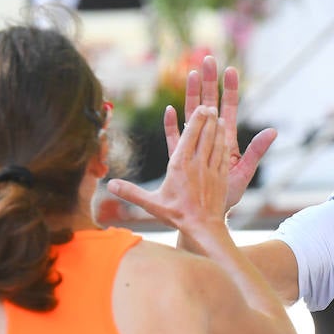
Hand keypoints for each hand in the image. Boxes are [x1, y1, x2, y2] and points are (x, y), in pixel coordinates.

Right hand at [107, 106, 229, 242]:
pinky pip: (223, 156)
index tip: (200, 108)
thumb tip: (110, 185)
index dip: (196, 121)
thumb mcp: (151, 204)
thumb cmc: (176, 215)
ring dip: (216, 129)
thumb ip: (131, 192)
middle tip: (209, 105)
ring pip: (216, 143)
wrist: (202, 228)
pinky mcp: (221, 178)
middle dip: (207, 119)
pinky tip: (224, 137)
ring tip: (217, 116)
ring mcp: (211, 170)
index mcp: (180, 166)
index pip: (189, 137)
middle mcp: (197, 164)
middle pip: (204, 135)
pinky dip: (223, 144)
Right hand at [164, 54, 276, 211]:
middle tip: (207, 58)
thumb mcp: (245, 174)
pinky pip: (174, 139)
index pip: (227, 110)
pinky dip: (172, 126)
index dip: (229, 90)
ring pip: (191, 116)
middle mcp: (209, 139)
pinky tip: (170, 111)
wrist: (208, 216)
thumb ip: (256, 152)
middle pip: (208, 105)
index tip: (231, 70)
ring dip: (191, 95)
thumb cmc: (228, 196)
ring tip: (190, 74)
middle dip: (208, 82)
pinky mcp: (180, 158)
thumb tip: (274, 131)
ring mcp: (193, 146)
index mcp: (224, 141)